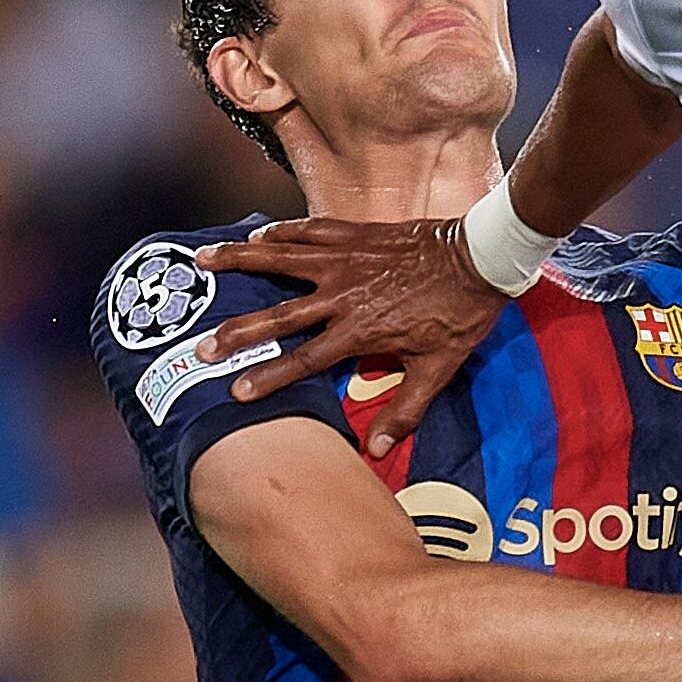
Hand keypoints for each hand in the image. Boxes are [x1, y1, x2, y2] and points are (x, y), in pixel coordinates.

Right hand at [193, 217, 507, 445]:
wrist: (479, 258)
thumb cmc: (459, 315)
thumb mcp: (437, 370)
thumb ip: (404, 411)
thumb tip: (378, 451)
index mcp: (358, 330)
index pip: (304, 360)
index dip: (269, 377)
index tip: (237, 390)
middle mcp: (342, 295)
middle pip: (278, 315)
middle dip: (237, 332)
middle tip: (202, 344)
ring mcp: (344, 260)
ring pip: (279, 259)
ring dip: (238, 261)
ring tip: (202, 260)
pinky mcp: (354, 234)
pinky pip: (308, 231)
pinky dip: (280, 232)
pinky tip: (255, 236)